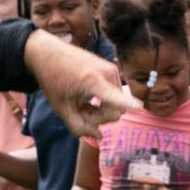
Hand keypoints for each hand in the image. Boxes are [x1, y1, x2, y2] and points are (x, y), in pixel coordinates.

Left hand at [24, 30, 131, 144]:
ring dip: (100, 111)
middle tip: (80, 114)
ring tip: (81, 105)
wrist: (49, 53)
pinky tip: (87, 99)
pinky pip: (115, 95)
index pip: (113, 96)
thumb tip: (99, 136)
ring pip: (117, 104)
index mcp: (91, 81)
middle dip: (99, 118)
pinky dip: (103, 101)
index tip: (140, 106)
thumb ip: (78, 127)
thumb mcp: (61, 108)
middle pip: (116, 111)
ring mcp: (112, 70)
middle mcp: (106, 73)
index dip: (129, 104)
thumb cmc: (53, 81)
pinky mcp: (112, 69)